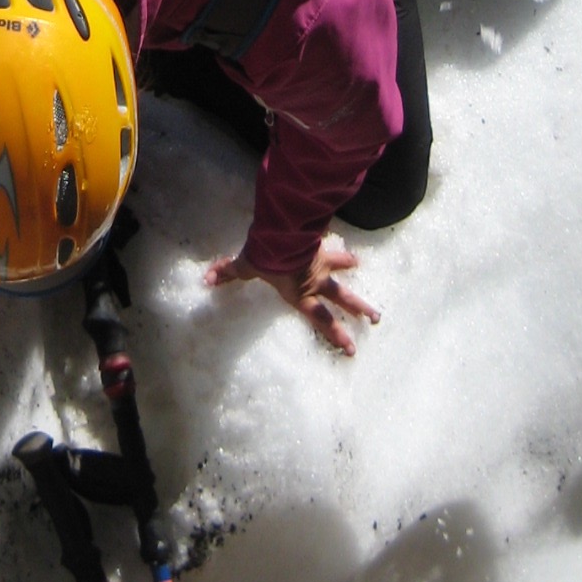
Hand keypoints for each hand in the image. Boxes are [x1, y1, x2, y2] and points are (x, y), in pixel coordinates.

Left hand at [202, 238, 380, 356]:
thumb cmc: (264, 256)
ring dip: (356, 281)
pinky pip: (333, 249)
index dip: (336, 334)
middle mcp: (314, 282)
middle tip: (375, 320)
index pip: (321, 319)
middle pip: (340, 299)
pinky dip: (344, 254)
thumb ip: (228, 273)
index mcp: (299, 293)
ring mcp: (321, 264)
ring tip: (369, 286)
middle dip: (358, 310)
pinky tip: (357, 255)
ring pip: (343, 274)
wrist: (282, 233)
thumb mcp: (246, 266)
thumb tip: (206, 280)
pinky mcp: (321, 246)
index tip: (351, 347)